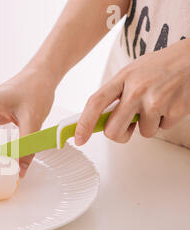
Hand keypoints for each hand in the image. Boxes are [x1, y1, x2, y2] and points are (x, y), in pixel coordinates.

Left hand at [75, 39, 189, 144]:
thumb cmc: (160, 66)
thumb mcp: (132, 73)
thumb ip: (116, 94)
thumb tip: (100, 120)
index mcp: (123, 78)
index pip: (96, 103)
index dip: (84, 124)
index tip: (79, 139)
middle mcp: (137, 89)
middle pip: (114, 130)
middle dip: (119, 134)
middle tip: (128, 125)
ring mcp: (157, 100)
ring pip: (142, 133)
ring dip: (148, 124)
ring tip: (157, 103)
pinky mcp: (176, 110)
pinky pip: (162, 128)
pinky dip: (165, 120)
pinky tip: (170, 103)